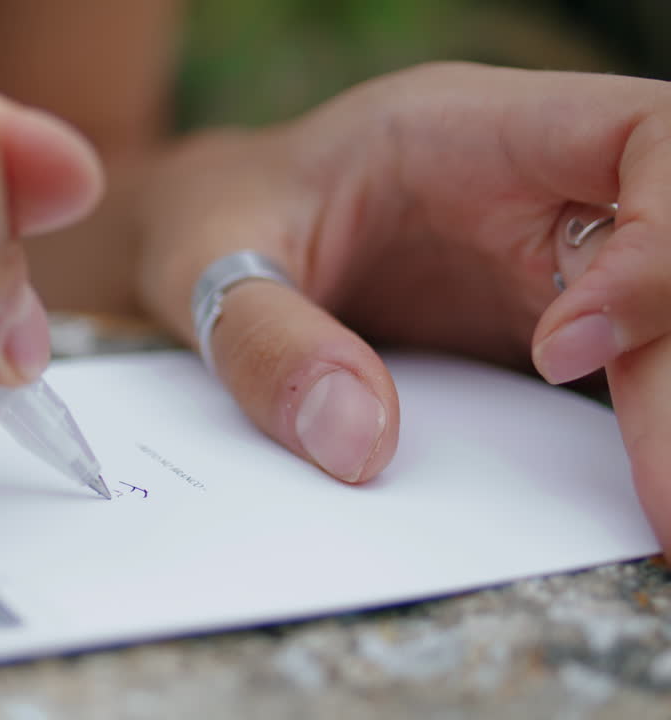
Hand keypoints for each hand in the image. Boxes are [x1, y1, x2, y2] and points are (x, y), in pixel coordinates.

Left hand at [136, 62, 670, 548]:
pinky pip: (618, 369)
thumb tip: (356, 444)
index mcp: (464, 131)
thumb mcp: (210, 265)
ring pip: (658, 318)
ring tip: (661, 522)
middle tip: (663, 502)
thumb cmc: (210, 221)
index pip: (637, 137)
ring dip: (665, 410)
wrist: (204, 235)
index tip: (564, 352)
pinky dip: (635, 429)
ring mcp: (539, 256)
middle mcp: (529, 188)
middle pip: (670, 243)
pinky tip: (634, 498)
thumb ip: (266, 338)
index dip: (650, 240)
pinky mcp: (533, 321)